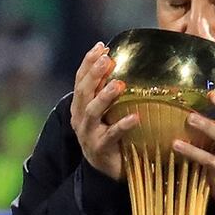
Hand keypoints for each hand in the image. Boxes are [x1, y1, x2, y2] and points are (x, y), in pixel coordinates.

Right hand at [70, 42, 138, 181]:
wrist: (106, 168)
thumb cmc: (110, 133)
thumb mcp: (106, 110)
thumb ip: (108, 90)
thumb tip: (120, 62)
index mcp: (80, 106)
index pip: (80, 80)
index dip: (88, 62)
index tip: (102, 46)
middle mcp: (80, 118)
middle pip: (84, 92)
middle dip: (95, 74)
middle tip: (108, 59)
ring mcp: (88, 134)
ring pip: (93, 112)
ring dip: (105, 96)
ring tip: (119, 84)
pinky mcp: (100, 148)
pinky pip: (111, 135)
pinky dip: (122, 125)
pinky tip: (135, 117)